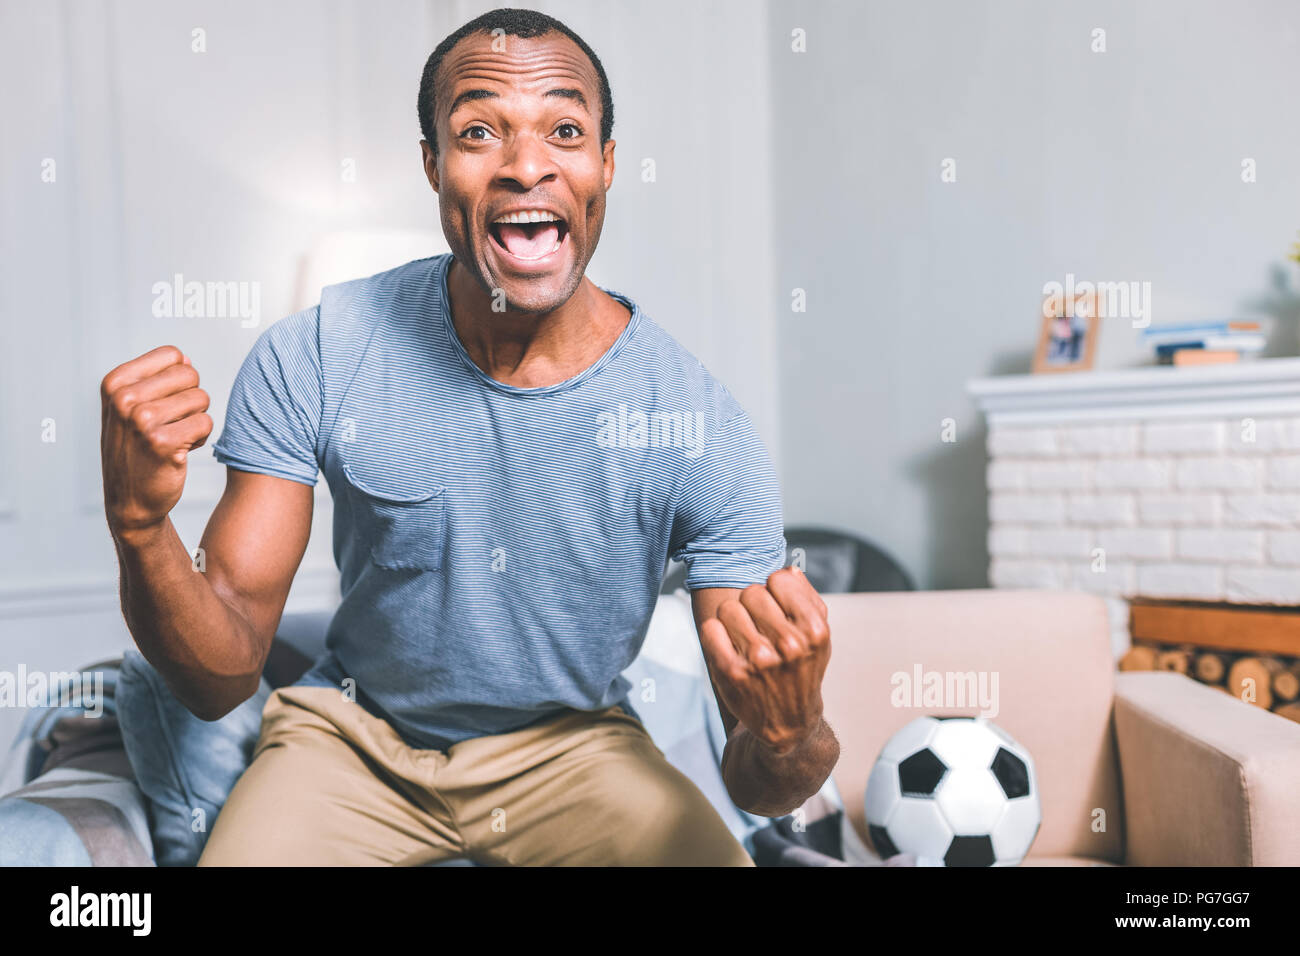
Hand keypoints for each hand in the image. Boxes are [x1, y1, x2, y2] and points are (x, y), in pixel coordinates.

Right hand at [100, 345, 211, 537]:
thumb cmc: (135, 449)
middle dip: (190, 399)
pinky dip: (200, 438)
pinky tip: (178, 451)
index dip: (178, 379)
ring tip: (172, 437)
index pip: (172, 355)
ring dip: (195, 420)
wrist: (130, 500)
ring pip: (202, 399)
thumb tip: (185, 358)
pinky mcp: (163, 442)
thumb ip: (155, 379)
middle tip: (170, 423)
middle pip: (190, 375)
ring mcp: (142, 420)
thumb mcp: (130, 408)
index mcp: (115, 382)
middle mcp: (124, 398)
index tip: (160, 402)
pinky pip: (206, 423)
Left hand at [698, 567, 830, 755]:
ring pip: (729, 607)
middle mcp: (789, 645)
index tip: (777, 608)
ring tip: (745, 637)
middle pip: (751, 592)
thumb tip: (788, 571)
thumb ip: (806, 598)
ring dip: (733, 619)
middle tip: (759, 626)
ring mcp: (759, 659)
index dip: (775, 591)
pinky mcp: (731, 672)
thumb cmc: (802, 669)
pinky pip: (711, 628)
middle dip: (752, 605)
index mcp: (813, 631)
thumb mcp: (817, 636)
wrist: (788, 722)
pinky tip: (729, 647)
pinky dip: (715, 634)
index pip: (778, 579)